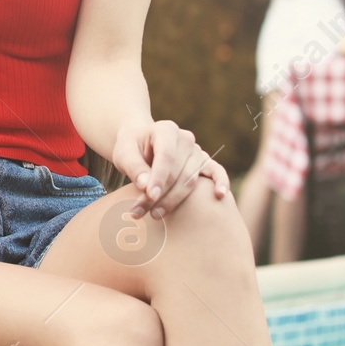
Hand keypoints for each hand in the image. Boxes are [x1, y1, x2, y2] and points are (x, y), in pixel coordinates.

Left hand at [111, 119, 228, 219]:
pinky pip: (217, 171)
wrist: (141, 145)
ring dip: (173, 200)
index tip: (148, 196)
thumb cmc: (131, 148)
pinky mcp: (204, 163)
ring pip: (191, 179)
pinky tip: (220, 195)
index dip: (158, 177)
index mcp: (166, 130)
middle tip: (139, 211)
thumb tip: (146, 186)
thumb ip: (134, 167)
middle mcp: (185, 139)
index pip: (166, 156)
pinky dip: (221, 182)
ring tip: (153, 215)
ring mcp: (197, 151)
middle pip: (178, 172)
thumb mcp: (124, 153)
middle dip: (159, 195)